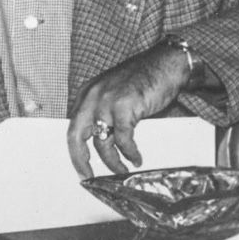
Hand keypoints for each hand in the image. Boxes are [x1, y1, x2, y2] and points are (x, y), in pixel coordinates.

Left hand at [66, 39, 194, 176]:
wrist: (166, 63)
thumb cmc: (144, 79)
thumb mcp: (113, 94)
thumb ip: (102, 114)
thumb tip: (99, 143)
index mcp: (86, 94)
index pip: (73, 128)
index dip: (76, 151)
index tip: (82, 167)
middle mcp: (92, 97)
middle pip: (76, 136)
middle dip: (80, 161)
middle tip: (89, 176)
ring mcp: (106, 101)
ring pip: (102, 142)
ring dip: (113, 161)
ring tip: (123, 170)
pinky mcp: (124, 106)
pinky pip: (123, 139)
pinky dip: (130, 153)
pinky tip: (136, 158)